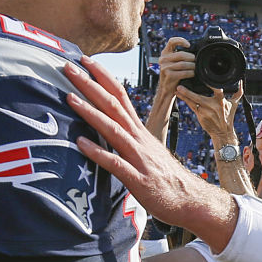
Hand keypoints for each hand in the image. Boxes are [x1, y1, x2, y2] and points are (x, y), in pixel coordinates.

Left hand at [62, 56, 236, 250]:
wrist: (191, 200)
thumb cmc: (165, 179)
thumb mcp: (146, 152)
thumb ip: (128, 140)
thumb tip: (109, 130)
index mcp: (139, 131)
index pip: (120, 96)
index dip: (103, 77)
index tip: (85, 61)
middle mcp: (138, 139)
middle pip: (113, 105)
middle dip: (90, 85)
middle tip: (70, 67)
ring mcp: (138, 158)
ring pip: (112, 129)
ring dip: (90, 112)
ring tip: (70, 97)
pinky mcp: (137, 179)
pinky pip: (114, 163)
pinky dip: (97, 151)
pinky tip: (81, 142)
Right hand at [156, 37, 194, 92]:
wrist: (166, 90)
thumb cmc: (173, 75)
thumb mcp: (173, 63)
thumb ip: (179, 56)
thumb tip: (194, 49)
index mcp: (164, 53)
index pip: (171, 41)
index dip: (181, 41)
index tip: (188, 45)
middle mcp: (163, 59)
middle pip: (181, 54)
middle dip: (191, 58)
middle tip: (195, 62)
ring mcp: (165, 67)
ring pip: (183, 64)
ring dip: (192, 66)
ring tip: (194, 68)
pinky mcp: (168, 75)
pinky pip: (184, 72)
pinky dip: (190, 73)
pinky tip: (192, 74)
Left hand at [176, 82, 242, 139]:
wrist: (223, 133)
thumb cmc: (228, 117)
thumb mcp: (234, 104)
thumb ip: (238, 92)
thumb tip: (241, 81)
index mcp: (221, 101)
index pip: (217, 89)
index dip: (210, 83)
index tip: (201, 76)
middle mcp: (213, 106)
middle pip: (199, 97)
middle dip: (189, 91)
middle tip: (180, 85)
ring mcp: (206, 111)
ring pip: (193, 102)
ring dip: (184, 95)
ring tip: (177, 89)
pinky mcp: (200, 115)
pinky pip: (191, 106)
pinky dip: (185, 100)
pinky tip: (179, 95)